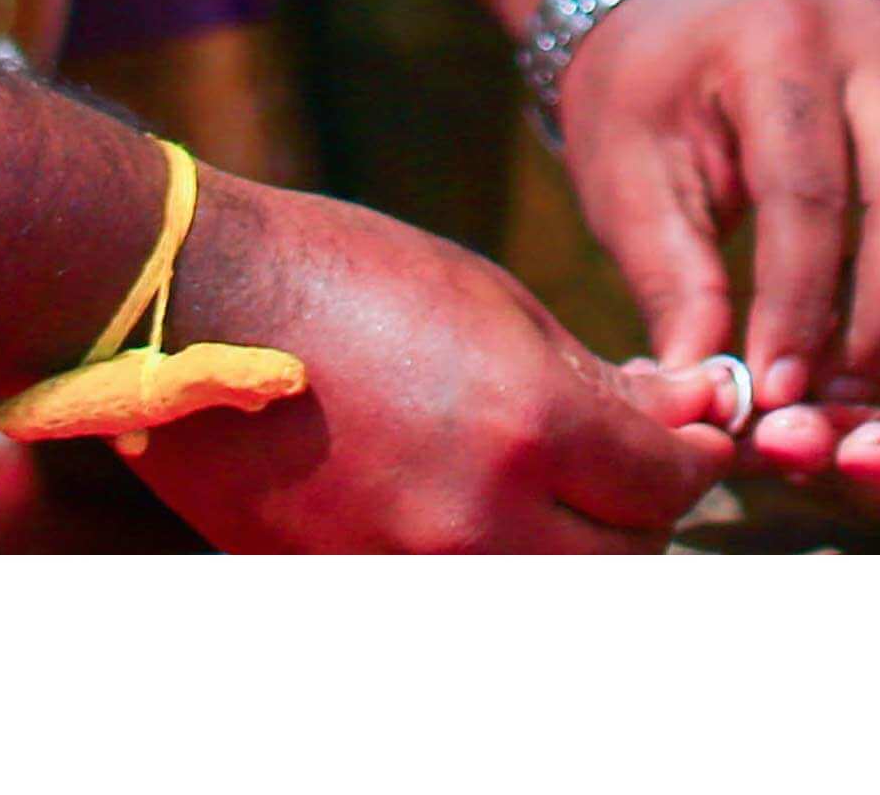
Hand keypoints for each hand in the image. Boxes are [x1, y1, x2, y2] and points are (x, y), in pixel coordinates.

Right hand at [124, 172, 734, 551]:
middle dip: (642, 514)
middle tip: (630, 465)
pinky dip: (491, 569)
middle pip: (623, 563)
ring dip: (574, 553)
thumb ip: (595, 380)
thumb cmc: (340, 277)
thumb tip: (684, 414)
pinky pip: (461, 602)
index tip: (689, 436)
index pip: (665, 486)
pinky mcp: (352, 595)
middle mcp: (476, 524)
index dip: (692, 458)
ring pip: (551, 596)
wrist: (188, 309)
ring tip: (552, 493)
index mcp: (524, 429)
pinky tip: (474, 516)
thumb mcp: (491, 303)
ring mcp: (408, 575)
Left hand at [550, 0, 879, 409]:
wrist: (666, 19)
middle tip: (842, 394)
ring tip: (855, 362)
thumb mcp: (627, 188)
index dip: (799, 305)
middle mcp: (865, 27)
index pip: (808, 195)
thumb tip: (716, 396)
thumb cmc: (637, 105)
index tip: (778, 390)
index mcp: (773, 40)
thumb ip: (675, 286)